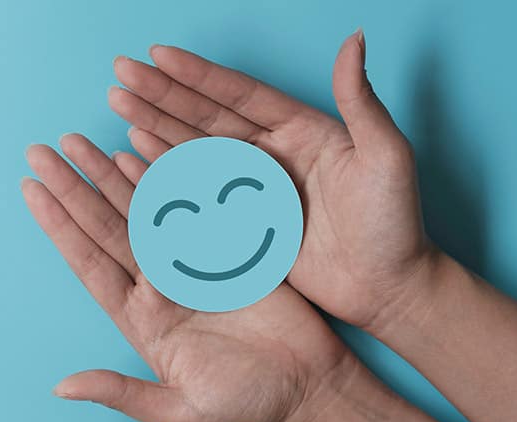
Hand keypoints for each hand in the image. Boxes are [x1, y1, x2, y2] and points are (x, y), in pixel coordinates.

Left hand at [21, 133, 352, 421]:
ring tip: (79, 142)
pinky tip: (140, 150)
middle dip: (74, 187)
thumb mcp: (179, 411)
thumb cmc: (244, 404)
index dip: (59, 227)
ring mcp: (188, 262)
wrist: (307, 386)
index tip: (31, 191)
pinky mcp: (225, 247)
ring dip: (109, 174)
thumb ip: (121, 393)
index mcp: (139, 318)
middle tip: (42, 151)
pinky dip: (164, 176)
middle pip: (105, 226)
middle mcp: (155, 285)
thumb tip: (61, 388)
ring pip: (140, 208)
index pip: (89, 262)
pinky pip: (189, 203)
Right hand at [108, 30, 432, 329]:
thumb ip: (362, 101)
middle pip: (205, 116)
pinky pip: (196, 190)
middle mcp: (271, 152)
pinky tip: (136, 153)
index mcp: (300, 130)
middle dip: (162, 94)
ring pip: (194, 148)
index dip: (198, 75)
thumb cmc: (396, 224)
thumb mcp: (387, 157)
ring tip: (119, 103)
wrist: (390, 287)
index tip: (158, 56)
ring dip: (155, 125)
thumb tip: (354, 39)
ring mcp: (253, 187)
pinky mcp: (242, 221)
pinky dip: (164, 170)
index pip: (239, 95)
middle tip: (121, 74)